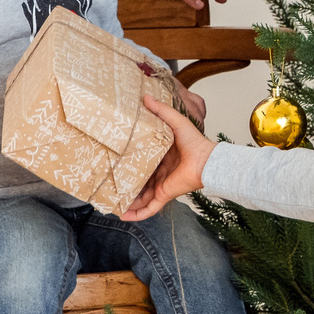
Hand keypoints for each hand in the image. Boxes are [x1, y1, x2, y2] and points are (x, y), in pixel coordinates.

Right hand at [121, 92, 214, 221]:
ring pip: (140, 197)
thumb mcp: (175, 122)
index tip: (114, 162)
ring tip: (109, 203)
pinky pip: (149, 209)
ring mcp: (161, 186)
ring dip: (127, 201)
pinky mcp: (164, 195)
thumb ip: (161, 111)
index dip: (129, 163)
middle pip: (139, 182)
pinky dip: (137, 214)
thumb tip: (146, 97)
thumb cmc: (194, 142)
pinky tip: (124, 216)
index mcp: (161, 158)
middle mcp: (160, 173)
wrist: (206, 160)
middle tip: (107, 184)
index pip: (142, 163)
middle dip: (124, 185)